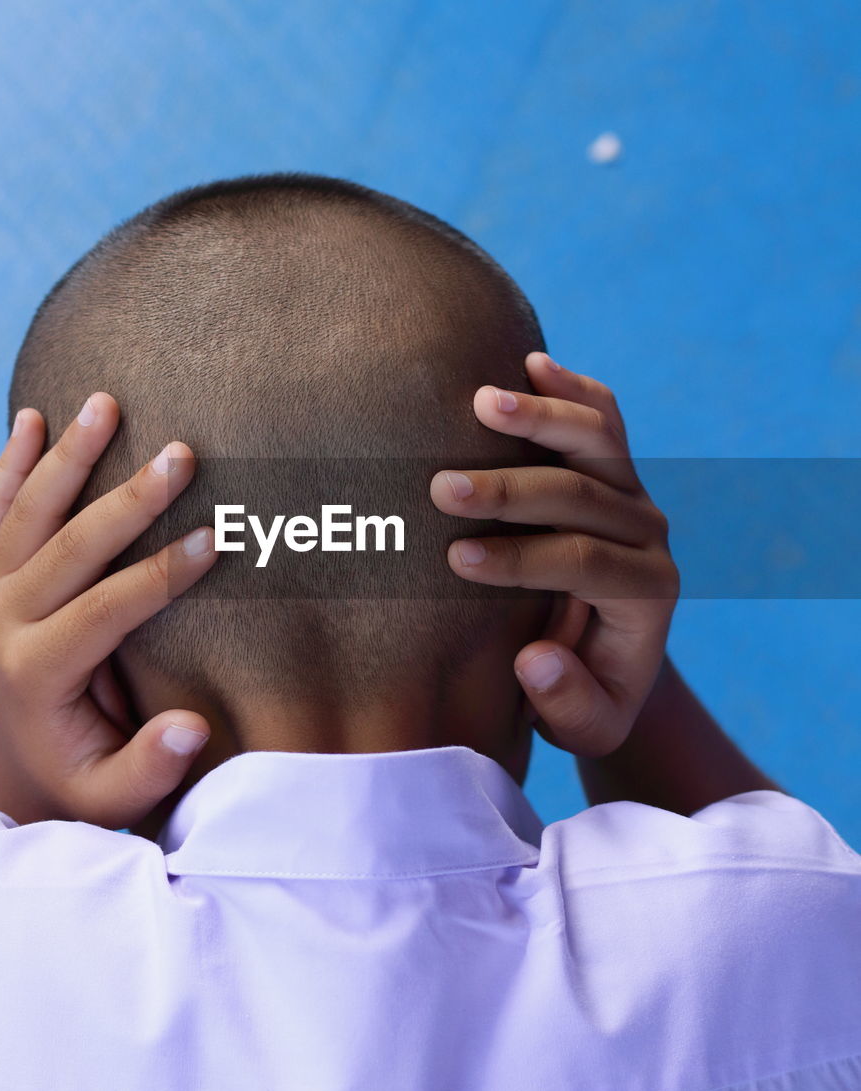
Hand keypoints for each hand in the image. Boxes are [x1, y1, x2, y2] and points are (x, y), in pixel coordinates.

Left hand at [0, 392, 218, 828]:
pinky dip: (8, 463)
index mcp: (37, 671)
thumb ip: (151, 767)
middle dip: (131, 498)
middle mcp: (3, 623)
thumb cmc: (82, 774)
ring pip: (26, 511)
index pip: (108, 607)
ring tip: (105, 401)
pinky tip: (29, 419)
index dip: (164, 572)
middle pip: (70, 544)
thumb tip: (192, 727)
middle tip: (184, 453)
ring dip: (67, 454)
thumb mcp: (114, 795)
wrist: (18, 764)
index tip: (216, 537)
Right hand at [430, 352, 678, 757]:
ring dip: (541, 417)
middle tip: (442, 489)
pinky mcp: (614, 472)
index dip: (522, 559)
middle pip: (585, 496)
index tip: (456, 559)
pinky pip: (603, 419)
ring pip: (599, 442)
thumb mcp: (586, 726)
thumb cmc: (585, 694)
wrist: (613, 659)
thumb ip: (568, 702)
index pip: (584, 563)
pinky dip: (572, 389)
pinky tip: (532, 363)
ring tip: (482, 400)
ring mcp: (634, 495)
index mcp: (646, 595)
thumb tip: (538, 656)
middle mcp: (648, 536)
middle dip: (510, 492)